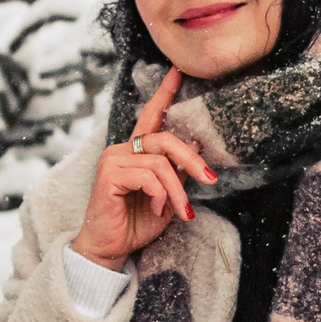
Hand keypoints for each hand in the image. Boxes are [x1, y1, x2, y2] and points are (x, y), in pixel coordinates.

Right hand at [70, 67, 216, 267]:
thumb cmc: (135, 224)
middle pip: (164, 139)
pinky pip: (148, 177)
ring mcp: (113, 160)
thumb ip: (177, 173)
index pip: (150, 116)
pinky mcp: (109, 174)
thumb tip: (195, 148)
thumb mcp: (167, 198)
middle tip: (211, 179)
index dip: (164, 93)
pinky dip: (161, 195)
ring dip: (177, 190)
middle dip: (191, 160)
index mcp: (135, 152)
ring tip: (181, 212)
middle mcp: (122, 150)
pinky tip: (158, 209)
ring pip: (160, 163)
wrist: (111, 249)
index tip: (178, 71)